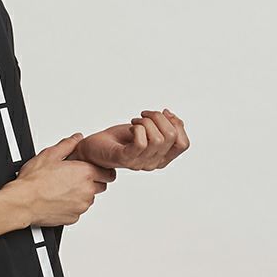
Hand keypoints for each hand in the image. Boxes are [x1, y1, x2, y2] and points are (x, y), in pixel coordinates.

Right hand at [11, 133, 115, 225]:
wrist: (23, 202)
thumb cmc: (34, 181)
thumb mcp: (50, 155)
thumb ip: (68, 145)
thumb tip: (76, 139)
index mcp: (85, 173)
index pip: (108, 172)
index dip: (100, 169)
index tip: (93, 169)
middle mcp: (87, 191)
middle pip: (101, 186)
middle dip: (92, 181)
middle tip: (75, 177)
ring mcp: (81, 206)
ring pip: (89, 199)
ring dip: (81, 193)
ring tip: (63, 188)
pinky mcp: (74, 217)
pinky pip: (78, 210)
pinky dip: (72, 205)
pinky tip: (59, 199)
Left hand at [72, 109, 189, 170]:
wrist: (93, 148)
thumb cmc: (118, 139)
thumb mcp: (146, 130)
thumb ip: (163, 126)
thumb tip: (173, 117)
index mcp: (161, 158)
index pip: (183, 144)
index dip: (177, 125)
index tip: (164, 114)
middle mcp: (153, 163)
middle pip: (171, 136)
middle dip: (159, 118)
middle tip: (144, 115)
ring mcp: (139, 163)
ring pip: (159, 138)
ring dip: (147, 121)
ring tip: (136, 121)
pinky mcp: (125, 159)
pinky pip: (141, 142)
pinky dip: (137, 128)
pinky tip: (130, 127)